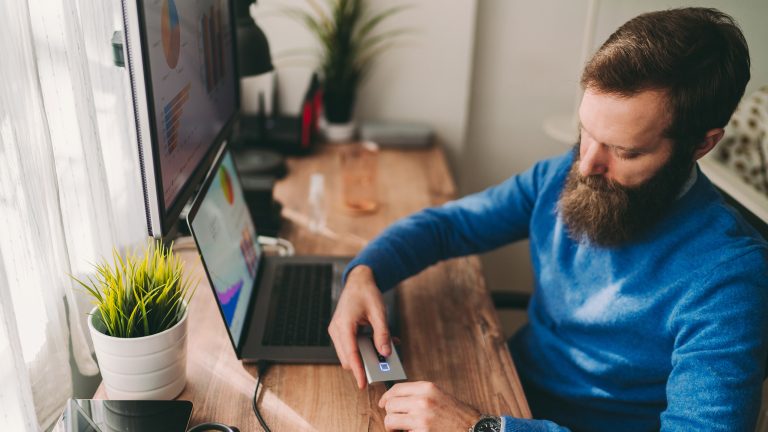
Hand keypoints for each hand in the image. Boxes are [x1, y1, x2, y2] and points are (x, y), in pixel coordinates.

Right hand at [328, 265, 390, 388]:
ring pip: (349, 354)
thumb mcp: (379, 313)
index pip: (350, 354)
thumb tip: (385, 353)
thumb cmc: (367, 293)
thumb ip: (382, 334)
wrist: (358, 280)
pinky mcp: (341, 332)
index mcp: (344, 324)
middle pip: (347, 358)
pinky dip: (363, 349)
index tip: (363, 384)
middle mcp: (337, 329)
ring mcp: (337, 331)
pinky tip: (378, 343)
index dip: (357, 370)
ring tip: (385, 351)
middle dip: (363, 365)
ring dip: (365, 356)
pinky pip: (351, 346)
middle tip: (383, 366)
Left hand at [379, 381, 480, 431]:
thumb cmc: (457, 415)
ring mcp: (421, 419)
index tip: (383, 403)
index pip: (396, 388)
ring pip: (390, 421)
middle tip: (397, 421)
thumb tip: (395, 398)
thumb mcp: (439, 395)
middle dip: (391, 414)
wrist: (472, 429)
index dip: (386, 397)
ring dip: (393, 427)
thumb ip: (419, 394)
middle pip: (390, 405)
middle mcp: (423, 401)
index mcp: (427, 388)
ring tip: (402, 430)